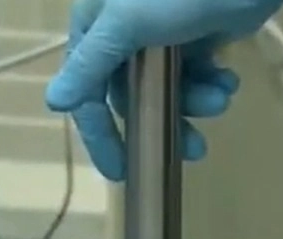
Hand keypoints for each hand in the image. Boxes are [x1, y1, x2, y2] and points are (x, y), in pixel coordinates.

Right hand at [45, 0, 282, 180]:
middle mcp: (122, 34)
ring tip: (222, 98)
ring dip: (195, 103)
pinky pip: (194, 74)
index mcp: (96, 27)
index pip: (88, 92)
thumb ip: (90, 65)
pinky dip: (212, 84)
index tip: (122, 170)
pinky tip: (229, 81)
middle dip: (165, 119)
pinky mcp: (197, 35)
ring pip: (166, 89)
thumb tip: (52, 103)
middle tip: (195, 148)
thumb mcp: (127, 24)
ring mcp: (161, 35)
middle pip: (132, 96)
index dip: (102, 133)